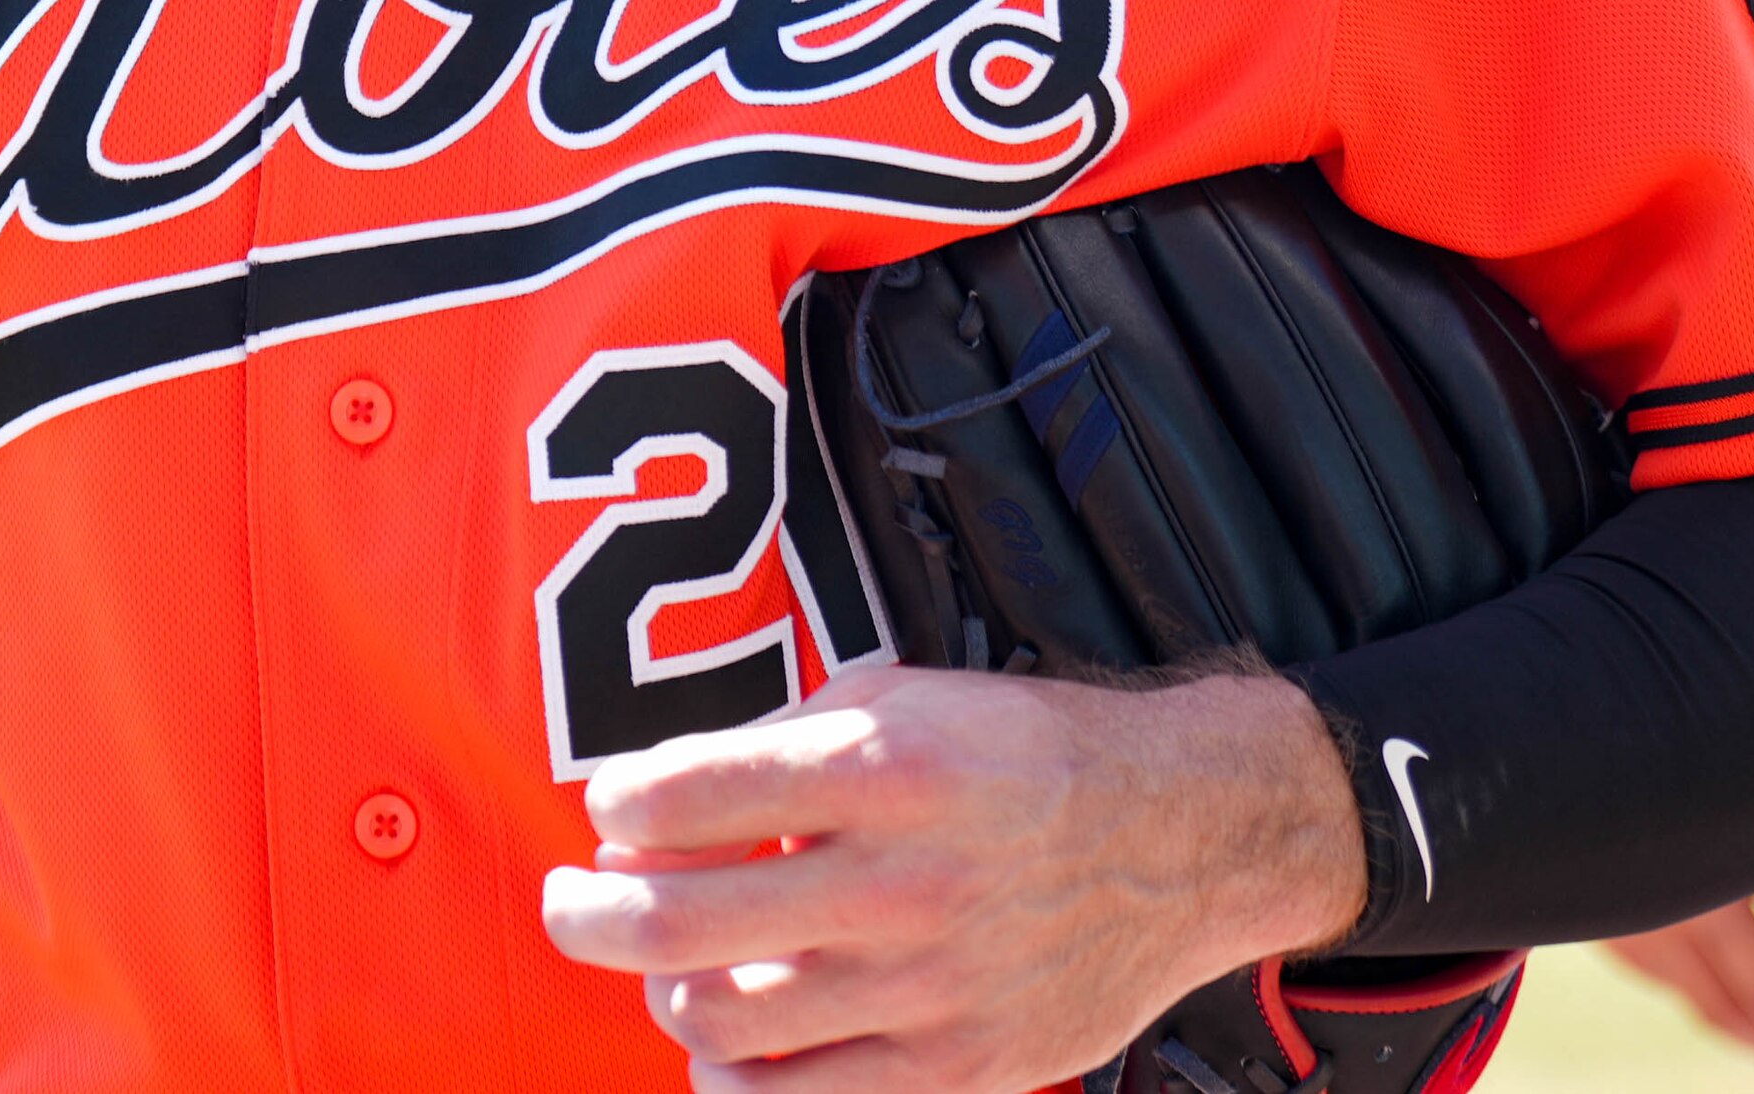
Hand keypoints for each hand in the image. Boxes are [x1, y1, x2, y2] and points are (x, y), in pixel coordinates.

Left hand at [535, 659, 1364, 1093]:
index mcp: (882, 767)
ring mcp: (930, 988)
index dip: (617, 803)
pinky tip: (722, 1040)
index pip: (679, 795)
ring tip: (671, 963)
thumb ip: (778, 748)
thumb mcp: (900, 698)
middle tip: (572, 899)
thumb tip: (654, 809)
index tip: (613, 808)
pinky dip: (732, 1078)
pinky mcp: (960, 1068)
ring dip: (663, 993)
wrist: (1181, 835)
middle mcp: (902, 880)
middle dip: (589, 914)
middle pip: (675, 928)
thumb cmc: (1023, 755)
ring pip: (721, 1024)